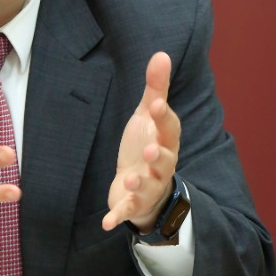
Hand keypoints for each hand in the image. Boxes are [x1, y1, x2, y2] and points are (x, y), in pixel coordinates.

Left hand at [102, 51, 180, 231]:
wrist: (141, 185)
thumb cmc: (147, 144)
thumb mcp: (148, 116)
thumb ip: (156, 88)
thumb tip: (161, 53)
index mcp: (166, 140)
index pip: (170, 128)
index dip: (165, 117)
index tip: (158, 104)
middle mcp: (161, 165)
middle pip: (165, 160)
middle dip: (159, 155)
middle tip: (150, 149)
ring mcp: (148, 186)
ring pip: (147, 185)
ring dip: (140, 182)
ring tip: (131, 177)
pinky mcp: (132, 203)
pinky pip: (127, 210)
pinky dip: (118, 216)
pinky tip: (106, 222)